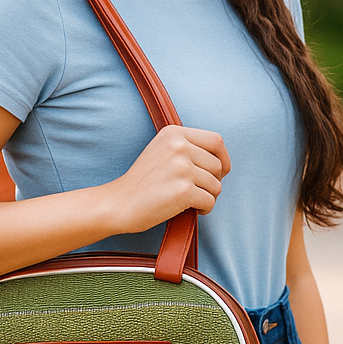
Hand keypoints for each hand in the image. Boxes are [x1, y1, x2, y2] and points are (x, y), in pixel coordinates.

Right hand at [109, 125, 230, 232]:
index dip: (223, 158)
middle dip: (214, 181)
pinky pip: (210, 201)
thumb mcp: (162, 150)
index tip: (219, 172)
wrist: (119, 203)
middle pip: (218, 165)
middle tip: (199, 191)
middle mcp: (179, 146)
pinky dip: (204, 209)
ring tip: (191, 201)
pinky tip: (188, 209)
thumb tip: (222, 159)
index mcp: (174, 133)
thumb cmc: (142, 182)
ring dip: (208, 197)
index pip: (216, 140)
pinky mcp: (183, 191)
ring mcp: (181, 168)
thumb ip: (187, 147)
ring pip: (216, 185)